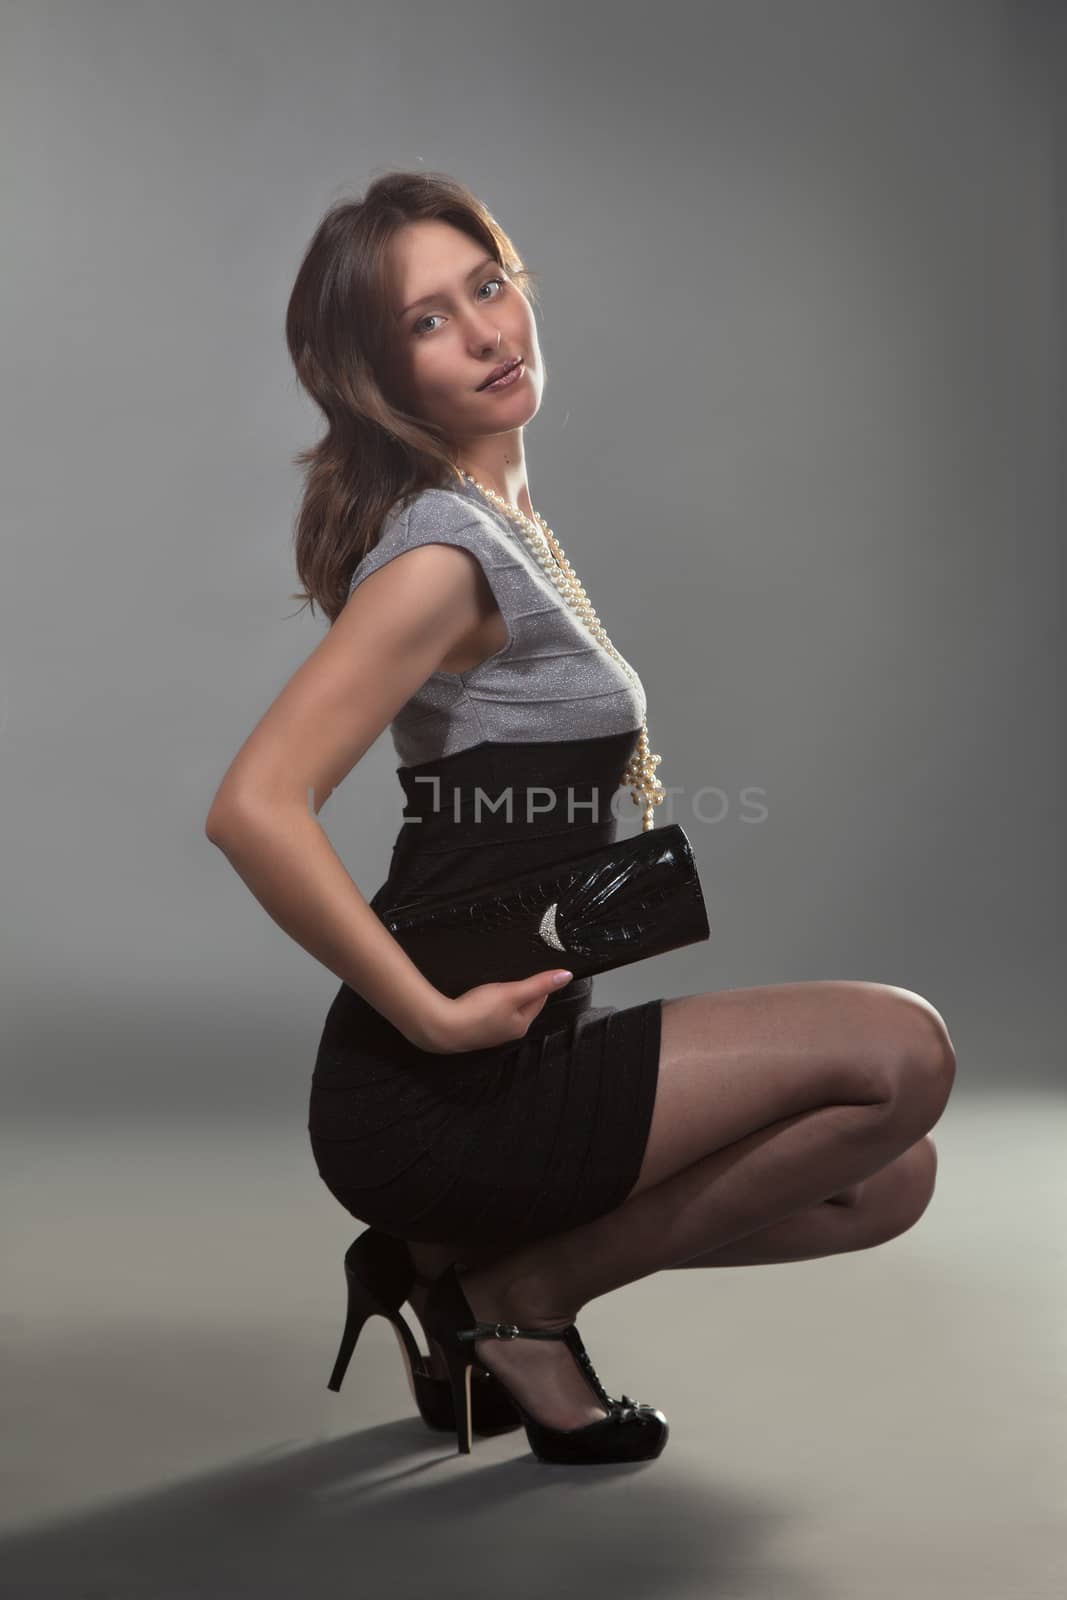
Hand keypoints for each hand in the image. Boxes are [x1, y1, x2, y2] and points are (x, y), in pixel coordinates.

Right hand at [414, 969, 574, 1054]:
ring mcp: (489, 1032)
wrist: (442, 1027)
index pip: (539, 999)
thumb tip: (567, 976)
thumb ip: (539, 983)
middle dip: (521, 990)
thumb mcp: (512, 992)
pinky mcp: (473, 1029)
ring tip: (499, 982)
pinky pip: (487, 1013)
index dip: (539, 982)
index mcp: (521, 1024)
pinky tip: (480, 998)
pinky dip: (487, 1004)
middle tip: (517, 972)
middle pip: (521, 1005)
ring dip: (503, 997)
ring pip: (503, 1009)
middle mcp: (508, 1031)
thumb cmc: (478, 1011)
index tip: (537, 968)